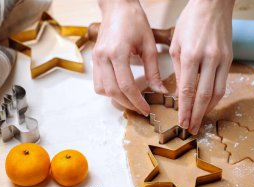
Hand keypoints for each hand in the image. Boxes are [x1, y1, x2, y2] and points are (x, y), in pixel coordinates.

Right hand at [93, 0, 166, 115]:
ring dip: (116, 99)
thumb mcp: (149, 46)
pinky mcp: (94, 59)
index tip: (146, 109)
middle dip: (128, 104)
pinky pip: (98, 82)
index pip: (126, 85)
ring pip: (102, 90)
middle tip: (141, 109)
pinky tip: (121, 90)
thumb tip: (159, 91)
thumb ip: (154, 71)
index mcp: (118, 52)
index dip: (137, 101)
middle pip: (113, 91)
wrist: (117, 7)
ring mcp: (96, 58)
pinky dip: (109, 91)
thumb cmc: (134, 21)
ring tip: (131, 101)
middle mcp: (103, 57)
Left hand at [170, 0, 233, 133]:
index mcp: (191, 55)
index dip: (184, 110)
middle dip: (196, 116)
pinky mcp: (230, 59)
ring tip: (199, 121)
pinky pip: (223, 84)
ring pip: (216, 93)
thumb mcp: (176, 43)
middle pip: (203, 96)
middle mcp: (209, 59)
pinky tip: (207, 105)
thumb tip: (179, 91)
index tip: (181, 123)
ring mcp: (222, 60)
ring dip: (207, 110)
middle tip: (191, 129)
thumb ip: (178, 68)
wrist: (213, 5)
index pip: (187, 90)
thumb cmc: (190, 22)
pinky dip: (215, 98)